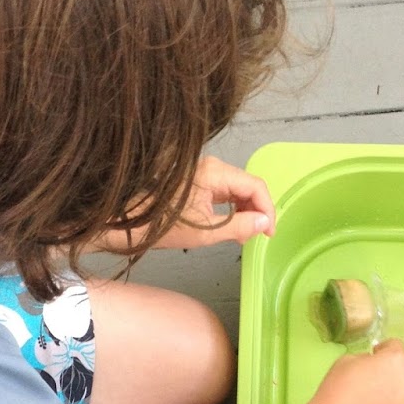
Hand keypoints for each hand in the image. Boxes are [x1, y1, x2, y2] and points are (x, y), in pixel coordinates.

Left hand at [159, 156, 275, 247]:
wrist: (134, 221)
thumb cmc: (164, 226)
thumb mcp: (206, 232)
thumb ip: (240, 227)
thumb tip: (264, 223)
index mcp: (215, 173)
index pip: (255, 186)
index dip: (267, 209)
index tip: (269, 231)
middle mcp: (213, 168)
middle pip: (249, 186)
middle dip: (258, 211)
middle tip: (258, 235)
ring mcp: (207, 173)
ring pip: (240, 190)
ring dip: (247, 211)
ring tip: (244, 235)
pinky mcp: (202, 182)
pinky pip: (228, 193)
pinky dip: (235, 209)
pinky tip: (233, 226)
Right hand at [306, 339, 403, 403]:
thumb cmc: (337, 390)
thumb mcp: (346, 360)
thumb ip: (367, 359)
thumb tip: (373, 365)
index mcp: (396, 360)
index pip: (395, 346)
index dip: (383, 350)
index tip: (375, 356)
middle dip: (391, 373)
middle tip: (373, 384)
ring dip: (394, 394)